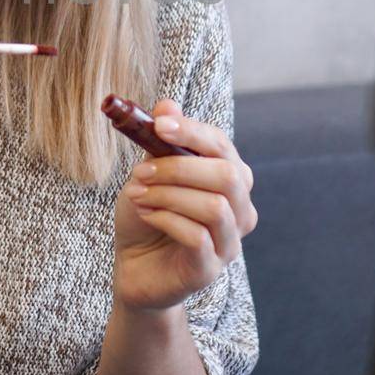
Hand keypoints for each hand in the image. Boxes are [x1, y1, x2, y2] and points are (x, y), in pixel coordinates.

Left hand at [111, 99, 257, 311]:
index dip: (193, 132)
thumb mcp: (149, 173)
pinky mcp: (210, 270)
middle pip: (228, 176)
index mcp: (230, 179)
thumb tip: (167, 104)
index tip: (158, 125)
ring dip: (168, 195)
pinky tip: (144, 215)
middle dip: (179, 167)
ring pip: (214, 207)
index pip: (223, 147)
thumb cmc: (147, 216)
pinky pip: (197, 237)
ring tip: (137, 194)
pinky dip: (165, 219)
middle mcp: (240, 210)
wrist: (134, 267)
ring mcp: (229, 243)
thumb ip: (161, 143)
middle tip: (141, 170)